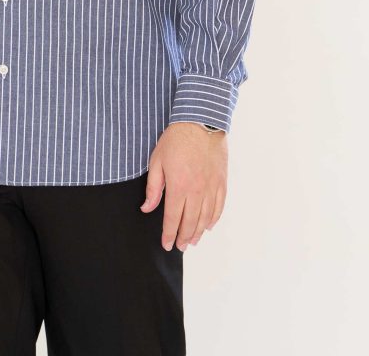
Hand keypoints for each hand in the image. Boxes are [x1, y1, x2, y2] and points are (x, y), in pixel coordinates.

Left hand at [140, 122, 227, 251]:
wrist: (201, 121)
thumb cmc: (176, 139)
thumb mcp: (157, 161)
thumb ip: (153, 188)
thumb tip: (146, 208)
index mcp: (179, 187)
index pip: (173, 219)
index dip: (169, 234)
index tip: (166, 244)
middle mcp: (197, 191)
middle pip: (190, 222)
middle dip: (184, 238)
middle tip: (180, 247)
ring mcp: (212, 188)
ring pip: (206, 218)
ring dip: (199, 232)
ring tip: (193, 241)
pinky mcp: (222, 182)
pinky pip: (219, 207)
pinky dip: (214, 219)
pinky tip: (209, 226)